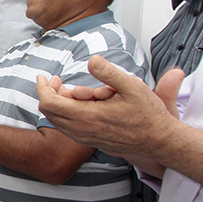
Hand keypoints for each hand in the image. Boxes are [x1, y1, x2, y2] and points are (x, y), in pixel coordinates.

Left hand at [35, 55, 183, 156]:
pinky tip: (80, 103)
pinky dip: (66, 113)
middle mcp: (81, 130)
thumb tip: (91, 60)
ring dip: (58, 103)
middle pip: (48, 111)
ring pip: (56, 121)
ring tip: (70, 90)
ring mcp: (84, 138)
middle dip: (49, 93)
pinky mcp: (89, 141)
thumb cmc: (148, 114)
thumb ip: (109, 73)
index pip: (48, 102)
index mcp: (87, 116)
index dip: (43, 87)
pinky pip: (67, 127)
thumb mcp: (132, 86)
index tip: (46, 76)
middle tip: (58, 80)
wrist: (159, 141)